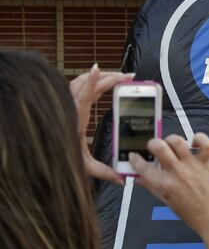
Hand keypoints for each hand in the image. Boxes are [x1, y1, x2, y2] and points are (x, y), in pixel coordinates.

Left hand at [69, 63, 133, 184]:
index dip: (92, 81)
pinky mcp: (67, 101)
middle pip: (88, 83)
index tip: (98, 68)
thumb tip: (122, 179)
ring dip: (102, 76)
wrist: (37, 150)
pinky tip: (101, 82)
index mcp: (76, 117)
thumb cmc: (57, 153)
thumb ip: (103, 171)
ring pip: (82, 80)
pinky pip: (79, 84)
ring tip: (120, 77)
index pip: (84, 95)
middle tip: (130, 77)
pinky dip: (92, 80)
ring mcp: (67, 100)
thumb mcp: (83, 165)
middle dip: (110, 77)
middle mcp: (70, 105)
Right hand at [130, 133, 208, 235]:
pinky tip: (195, 143)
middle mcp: (176, 172)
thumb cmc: (189, 211)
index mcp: (163, 184)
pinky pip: (205, 144)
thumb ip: (150, 185)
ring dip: (172, 140)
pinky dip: (200, 139)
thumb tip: (137, 176)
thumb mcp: (164, 199)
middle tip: (156, 148)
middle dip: (152, 143)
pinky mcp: (205, 163)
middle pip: (158, 146)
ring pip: (178, 141)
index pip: (141, 166)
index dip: (135, 159)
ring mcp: (191, 166)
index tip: (135, 155)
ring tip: (173, 146)